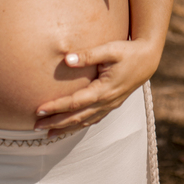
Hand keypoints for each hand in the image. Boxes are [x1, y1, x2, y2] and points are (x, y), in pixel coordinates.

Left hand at [33, 38, 159, 136]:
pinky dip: (79, 125)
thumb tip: (67, 59)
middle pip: (77, 117)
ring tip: (47, 134)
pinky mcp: (112, 105)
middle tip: (36, 126)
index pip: (75, 102)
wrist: (148, 59)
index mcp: (104, 90)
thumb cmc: (128, 52)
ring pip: (85, 122)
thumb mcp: (109, 50)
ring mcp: (110, 105)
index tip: (39, 110)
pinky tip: (70, 128)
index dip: (56, 107)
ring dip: (65, 128)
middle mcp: (106, 102)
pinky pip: (93, 119)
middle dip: (56, 123)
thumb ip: (89, 55)